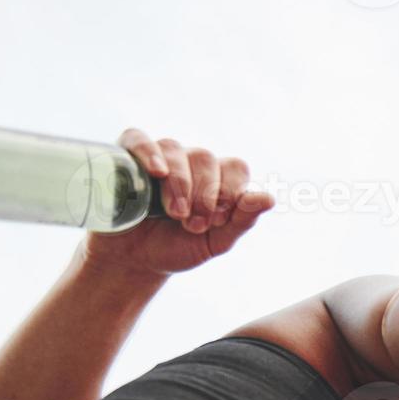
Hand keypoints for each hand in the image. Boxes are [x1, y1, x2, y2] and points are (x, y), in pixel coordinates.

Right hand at [81, 128, 274, 278]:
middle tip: (193, 225)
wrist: (136, 259)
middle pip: (206, 158)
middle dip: (203, 195)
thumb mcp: (215, 242)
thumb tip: (270, 199)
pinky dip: (148, 153)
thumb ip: (242, 221)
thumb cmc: (178, 247)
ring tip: (176, 214)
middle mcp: (192, 162)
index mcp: (219, 179)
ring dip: (180, 184)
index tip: (216, 222)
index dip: (230, 192)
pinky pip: (139, 140)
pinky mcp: (128, 157)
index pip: (235, 168)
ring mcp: (161, 157)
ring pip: (176, 151)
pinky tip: (157, 171)